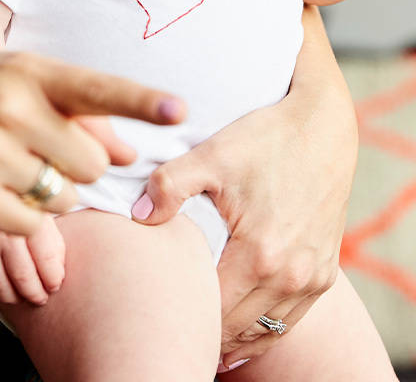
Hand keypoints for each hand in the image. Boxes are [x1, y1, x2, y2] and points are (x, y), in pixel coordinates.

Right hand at [0, 51, 182, 237]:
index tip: (181, 111)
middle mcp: (8, 105)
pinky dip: (24, 218)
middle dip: (82, 168)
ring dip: (51, 193)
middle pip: (92, 161)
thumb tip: (129, 150)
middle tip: (47, 156)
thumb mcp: (9, 79)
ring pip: (63, 195)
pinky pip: (30, 223)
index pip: (95, 87)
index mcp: (25, 70)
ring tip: (12, 168)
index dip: (141, 101)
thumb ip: (71, 109)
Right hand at [0, 212, 65, 306]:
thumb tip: (56, 277)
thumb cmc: (16, 202)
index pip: (46, 259)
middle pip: (22, 277)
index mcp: (26, 217)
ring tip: (21, 296)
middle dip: (35, 294)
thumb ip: (53, 243)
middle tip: (40, 297)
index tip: (55, 284)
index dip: (54, 279)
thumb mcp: (41, 212)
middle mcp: (2, 231)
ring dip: (13, 298)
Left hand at [131, 79, 354, 365]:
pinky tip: (239, 327)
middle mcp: (291, 276)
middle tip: (171, 325)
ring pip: (267, 331)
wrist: (321, 127)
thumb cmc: (262, 139)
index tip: (157, 308)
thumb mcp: (210, 154)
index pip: (212, 308)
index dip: (183, 312)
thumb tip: (138, 216)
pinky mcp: (326, 274)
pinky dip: (264, 326)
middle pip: (238, 328)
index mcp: (259, 254)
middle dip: (205, 330)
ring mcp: (313, 279)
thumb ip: (168, 186)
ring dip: (235, 335)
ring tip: (202, 336)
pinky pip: (291, 318)